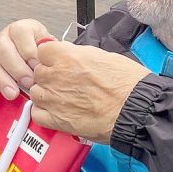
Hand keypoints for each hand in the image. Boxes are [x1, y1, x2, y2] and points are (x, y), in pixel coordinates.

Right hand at [0, 19, 53, 99]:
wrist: (38, 65)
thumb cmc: (44, 58)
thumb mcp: (51, 50)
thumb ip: (49, 53)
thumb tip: (51, 61)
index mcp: (23, 29)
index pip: (20, 32)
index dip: (28, 49)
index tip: (37, 65)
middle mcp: (5, 37)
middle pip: (1, 47)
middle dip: (16, 68)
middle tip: (28, 83)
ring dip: (0, 78)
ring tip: (12, 93)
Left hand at [30, 41, 149, 143]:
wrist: (137, 111)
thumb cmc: (127, 84)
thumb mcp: (102, 56)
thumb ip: (77, 54)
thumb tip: (67, 54)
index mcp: (67, 57)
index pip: (43, 51)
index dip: (51, 58)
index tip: (58, 63)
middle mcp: (55, 76)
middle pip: (38, 72)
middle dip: (49, 76)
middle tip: (66, 83)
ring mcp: (53, 98)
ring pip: (36, 92)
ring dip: (46, 94)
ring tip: (64, 99)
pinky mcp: (56, 120)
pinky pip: (36, 113)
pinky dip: (44, 113)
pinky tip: (58, 112)